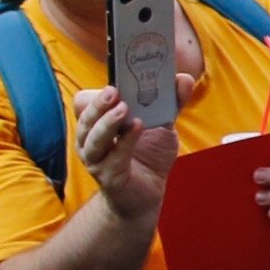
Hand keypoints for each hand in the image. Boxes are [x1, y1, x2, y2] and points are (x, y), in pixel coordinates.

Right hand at [70, 85, 175, 224]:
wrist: (146, 193)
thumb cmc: (148, 154)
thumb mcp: (162, 125)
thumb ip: (172, 102)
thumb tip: (184, 78)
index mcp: (99, 121)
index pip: (86, 101)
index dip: (98, 91)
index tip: (115, 76)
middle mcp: (90, 139)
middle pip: (85, 117)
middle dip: (99, 104)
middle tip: (114, 91)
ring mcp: (96, 159)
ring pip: (92, 139)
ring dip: (107, 123)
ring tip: (124, 109)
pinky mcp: (108, 177)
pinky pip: (113, 158)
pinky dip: (125, 142)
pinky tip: (138, 128)